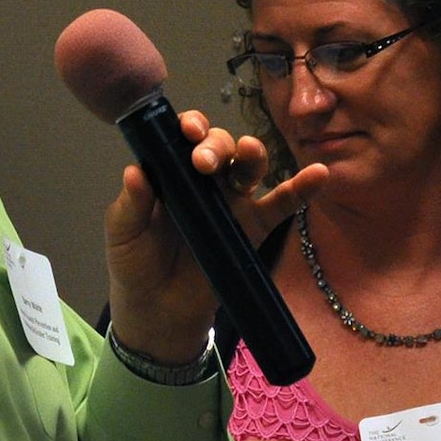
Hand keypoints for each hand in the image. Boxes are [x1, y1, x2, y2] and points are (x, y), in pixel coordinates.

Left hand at [104, 113, 325, 363]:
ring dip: (251, 154)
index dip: (190, 127)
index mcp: (171, 173)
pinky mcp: (254, 228)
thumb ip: (131, 205)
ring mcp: (232, 202)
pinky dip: (301, 188)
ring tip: (249, 154)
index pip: (183, 138)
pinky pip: (282, 204)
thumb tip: (135, 172)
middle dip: (216, 145)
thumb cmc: (135, 265)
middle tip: (203, 162)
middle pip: (220, 146)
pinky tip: (318, 174)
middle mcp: (204, 180)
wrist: (158, 313)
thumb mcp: (123, 234)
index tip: (188, 132)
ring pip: (249, 166)